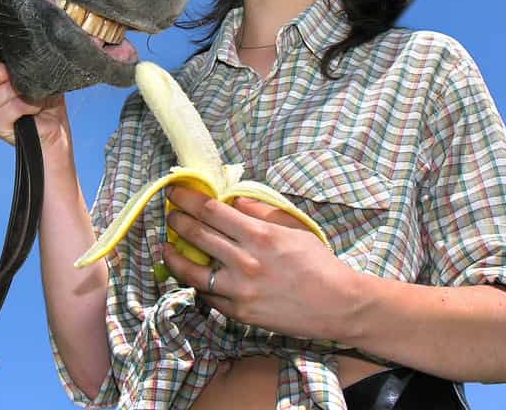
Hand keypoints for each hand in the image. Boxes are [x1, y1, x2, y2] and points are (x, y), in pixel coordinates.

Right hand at [0, 43, 70, 154]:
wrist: (54, 127)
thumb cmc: (43, 98)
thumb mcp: (33, 72)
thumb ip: (17, 62)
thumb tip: (9, 58)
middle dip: (10, 74)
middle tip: (25, 82)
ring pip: (1, 90)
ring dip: (24, 92)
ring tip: (33, 98)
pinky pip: (12, 106)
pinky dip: (28, 105)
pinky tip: (34, 108)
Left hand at [161, 185, 357, 341]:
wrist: (338, 305)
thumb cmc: (319, 263)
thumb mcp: (293, 228)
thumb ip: (260, 212)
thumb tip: (233, 199)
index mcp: (259, 235)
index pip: (211, 211)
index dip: (188, 199)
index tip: (175, 193)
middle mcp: (245, 262)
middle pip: (198, 236)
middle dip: (178, 222)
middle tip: (170, 216)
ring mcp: (240, 290)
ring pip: (193, 271)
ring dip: (174, 256)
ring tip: (166, 248)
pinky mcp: (239, 313)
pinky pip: (208, 296)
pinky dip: (196, 284)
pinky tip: (191, 275)